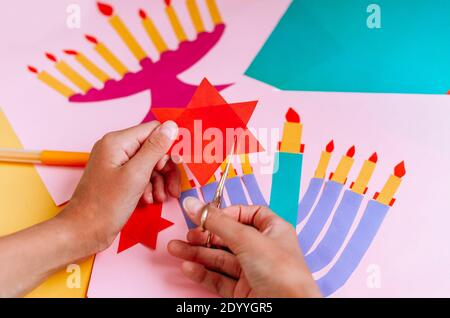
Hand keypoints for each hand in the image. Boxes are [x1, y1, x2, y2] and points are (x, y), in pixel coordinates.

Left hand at [59, 120, 179, 254]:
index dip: (169, 146)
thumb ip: (155, 149)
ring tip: (162, 197)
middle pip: (153, 148)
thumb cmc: (105, 206)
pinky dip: (150, 186)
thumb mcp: (136, 175)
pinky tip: (150, 200)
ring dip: (160, 180)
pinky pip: (141, 175)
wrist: (83, 232)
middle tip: (172, 188)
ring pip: (150, 163)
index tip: (178, 164)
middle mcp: (116, 148)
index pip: (154, 130)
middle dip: (166, 168)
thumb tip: (171, 126)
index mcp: (117, 142)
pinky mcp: (118, 178)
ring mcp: (116, 163)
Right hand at [168, 197, 320, 297]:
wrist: (288, 310)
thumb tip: (194, 205)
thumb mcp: (247, 239)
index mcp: (273, 231)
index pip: (248, 214)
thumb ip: (217, 222)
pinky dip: (203, 273)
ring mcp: (253, 272)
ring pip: (220, 259)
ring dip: (197, 253)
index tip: (207, 214)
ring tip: (175, 249)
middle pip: (228, 237)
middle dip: (205, 235)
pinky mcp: (243, 291)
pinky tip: (188, 267)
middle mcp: (263, 250)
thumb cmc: (282, 274)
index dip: (227, 212)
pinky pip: (219, 279)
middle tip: (188, 234)